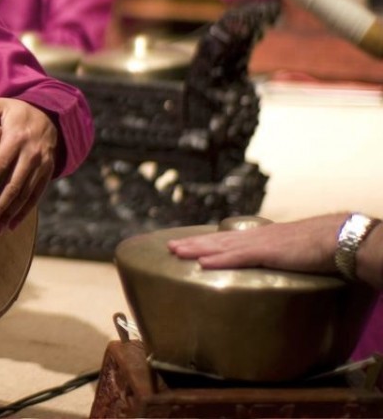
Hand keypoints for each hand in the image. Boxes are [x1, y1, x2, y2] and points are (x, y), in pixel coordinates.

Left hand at [0, 98, 58, 233]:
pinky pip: (36, 196)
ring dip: (10, 213)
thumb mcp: (5, 105)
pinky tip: (11, 224)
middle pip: (15, 183)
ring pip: (25, 194)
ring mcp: (42, 165)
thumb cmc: (21, 112)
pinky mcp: (47, 173)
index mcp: (17, 137)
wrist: (52, 117)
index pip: (1, 160)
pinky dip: (24, 212)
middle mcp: (32, 154)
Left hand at [167, 213, 347, 275]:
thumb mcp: (291, 253)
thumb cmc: (318, 247)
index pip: (226, 239)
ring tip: (176, 252)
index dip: (205, 242)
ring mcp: (259, 244)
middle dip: (192, 244)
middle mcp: (254, 237)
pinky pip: (238, 257)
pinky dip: (219, 259)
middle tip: (169, 247)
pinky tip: (203, 263)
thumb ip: (277, 259)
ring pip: (221, 246)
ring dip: (197, 249)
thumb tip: (269, 269)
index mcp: (260, 238)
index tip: (186, 244)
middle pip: (216, 240)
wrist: (336, 238)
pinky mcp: (267, 253)